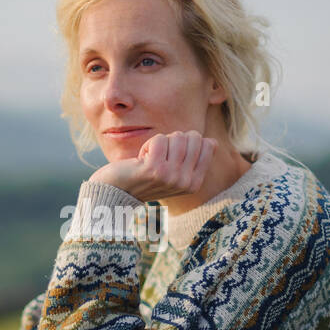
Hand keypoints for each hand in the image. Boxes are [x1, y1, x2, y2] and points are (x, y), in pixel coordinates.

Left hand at [89, 130, 216, 202]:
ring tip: (150, 158)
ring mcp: (171, 177)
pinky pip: (159, 139)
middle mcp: (186, 182)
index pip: (207, 144)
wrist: (117, 192)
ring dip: (160, 142)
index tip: (171, 156)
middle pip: (193, 137)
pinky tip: (142, 159)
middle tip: (159, 156)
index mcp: (194, 183)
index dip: (187, 142)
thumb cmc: (145, 177)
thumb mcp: (174, 171)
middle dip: (174, 140)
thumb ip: (193, 158)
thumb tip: (212, 142)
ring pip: (177, 137)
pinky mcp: (155, 170)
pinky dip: (148, 144)